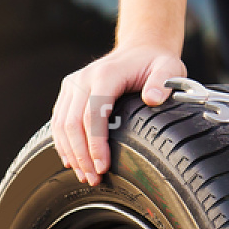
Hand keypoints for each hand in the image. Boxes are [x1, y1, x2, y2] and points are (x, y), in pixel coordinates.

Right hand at [52, 44, 186, 184]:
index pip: (93, 114)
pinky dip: (63, 144)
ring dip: (71, 153)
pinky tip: (72, 162)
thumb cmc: (155, 63)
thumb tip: (152, 98)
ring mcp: (72, 84)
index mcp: (106, 74)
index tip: (103, 167)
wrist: (140, 49)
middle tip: (94, 179)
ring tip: (85, 176)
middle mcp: (83, 78)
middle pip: (72, 123)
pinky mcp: (68, 92)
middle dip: (82, 155)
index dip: (95, 144)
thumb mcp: (169, 67)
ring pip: (61, 124)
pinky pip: (58, 121)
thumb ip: (163, 81)